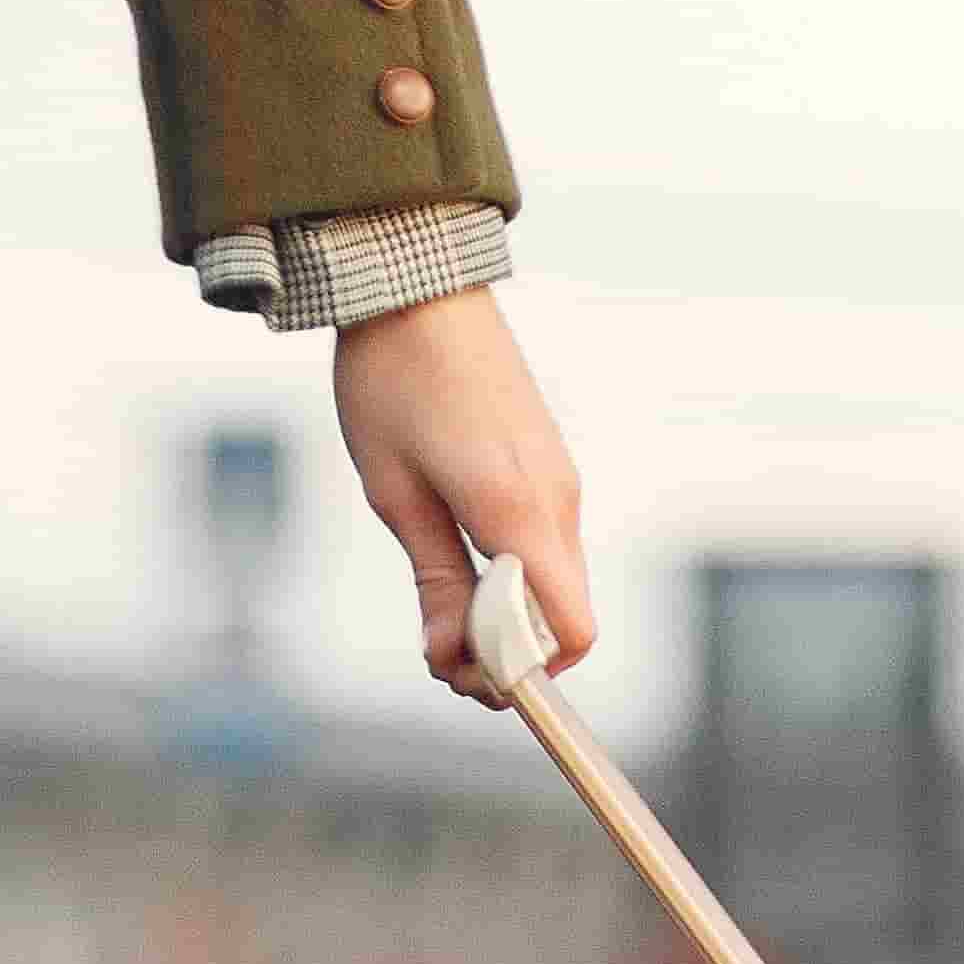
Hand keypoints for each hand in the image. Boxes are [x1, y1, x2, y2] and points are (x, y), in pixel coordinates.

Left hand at [332, 283, 588, 698]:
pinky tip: (457, 557)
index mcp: (519, 512)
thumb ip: (435, 582)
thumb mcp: (397, 494)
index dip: (527, 675)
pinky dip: (511, 577)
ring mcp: (559, 482)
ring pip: (553, 585)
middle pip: (565, 618)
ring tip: (439, 608)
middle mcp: (558, 501)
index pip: (571, 632)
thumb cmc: (393, 382)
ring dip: (507, 615)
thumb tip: (452, 660)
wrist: (415, 286)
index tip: (467, 677)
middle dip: (510, 654)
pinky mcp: (546, 467)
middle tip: (440, 654)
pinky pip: (543, 548)